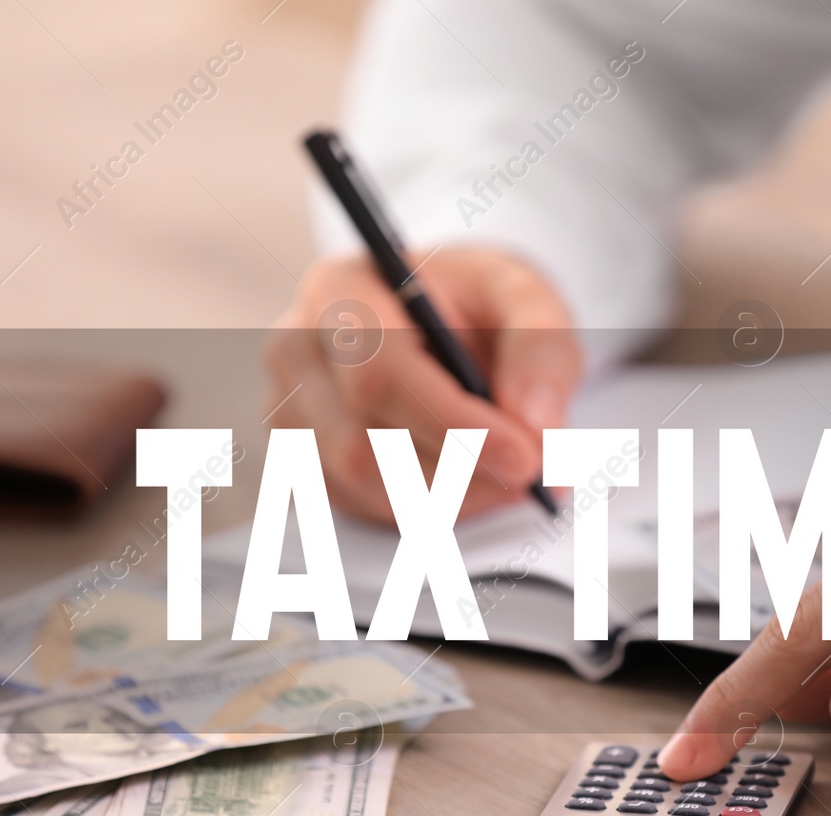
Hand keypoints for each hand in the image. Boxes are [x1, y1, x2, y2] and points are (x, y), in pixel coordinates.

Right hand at [265, 247, 582, 521]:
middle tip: (531, 476)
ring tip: (506, 473)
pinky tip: (466, 477)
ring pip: (363, 487)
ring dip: (449, 497)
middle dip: (460, 474)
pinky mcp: (300, 461)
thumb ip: (540, 349)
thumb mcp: (525, 297)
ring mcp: (290, 411)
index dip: (453, 425)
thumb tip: (534, 425)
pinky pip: (361, 508)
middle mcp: (297, 351)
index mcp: (340, 290)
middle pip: (364, 444)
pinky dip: (426, 508)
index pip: (378, 373)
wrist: (444, 320)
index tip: (523, 458)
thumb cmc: (477, 303)